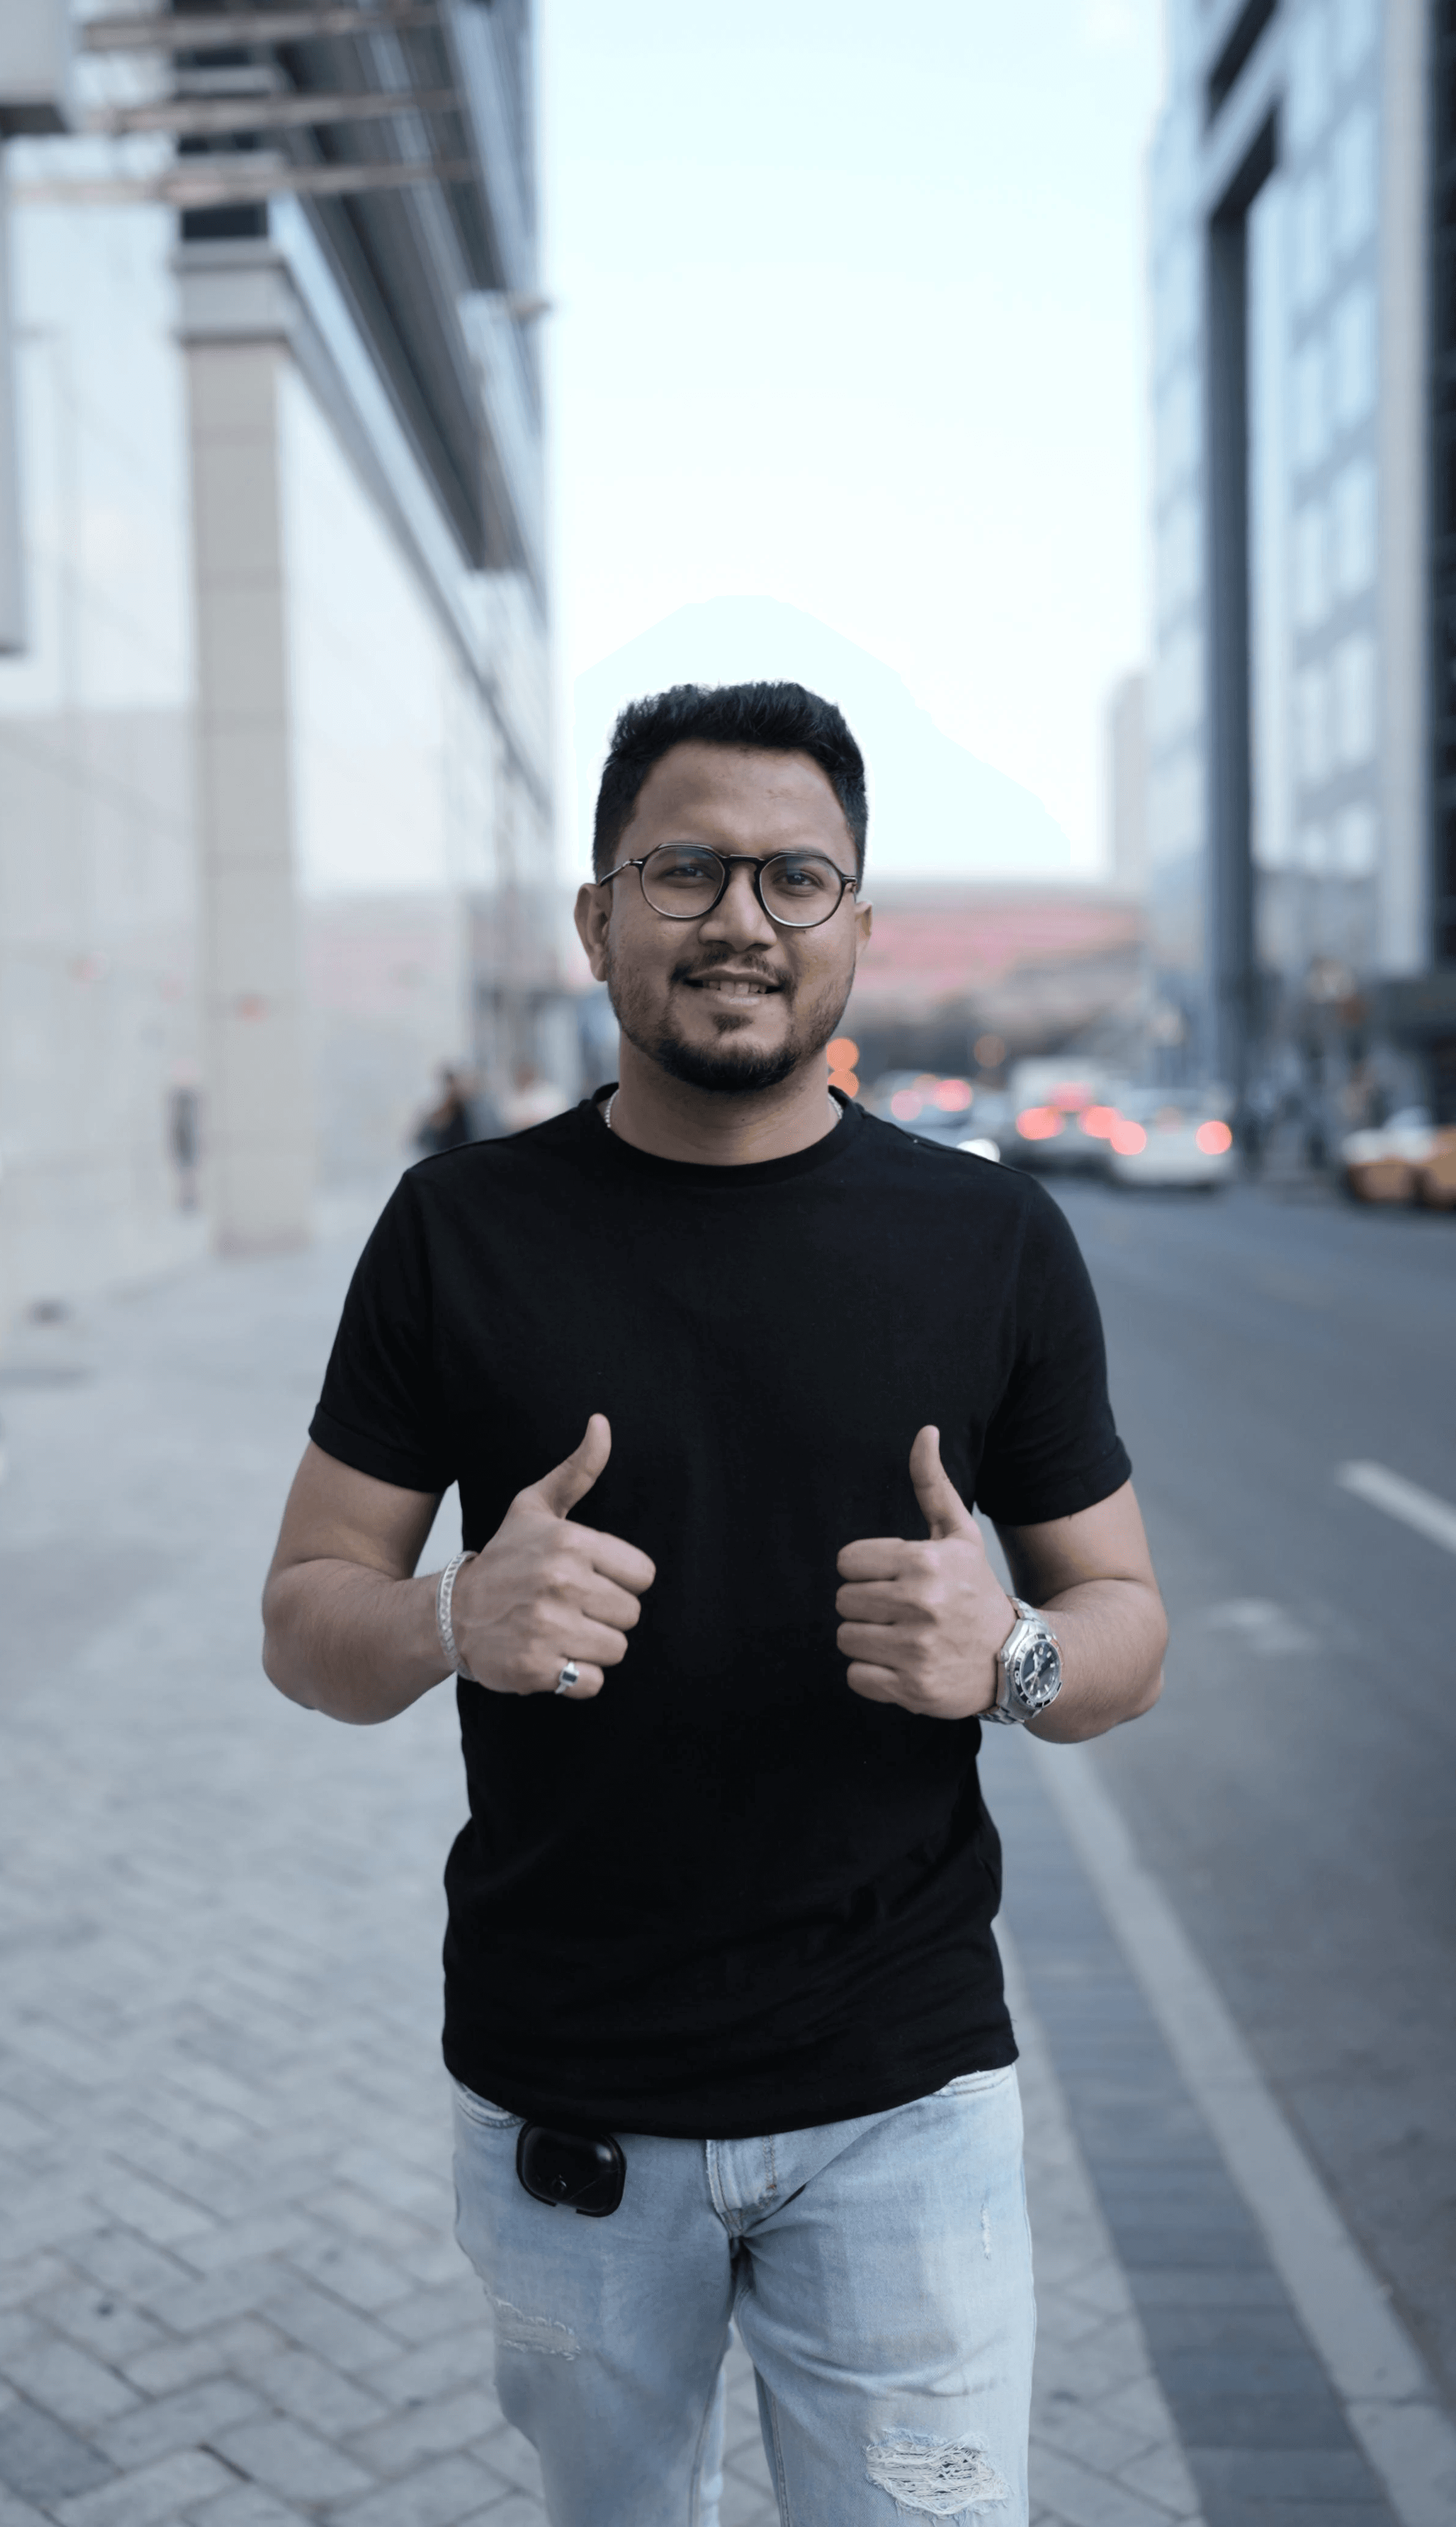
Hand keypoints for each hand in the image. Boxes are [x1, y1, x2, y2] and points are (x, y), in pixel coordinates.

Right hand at [452, 1416, 654, 1699]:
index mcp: (570, 1543)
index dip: (619, 1580)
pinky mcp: (536, 1668)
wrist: (447, 1614)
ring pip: (616, 1650)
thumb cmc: (503, 1559)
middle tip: (569, 1608)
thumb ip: (577, 1470)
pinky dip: (575, 1679)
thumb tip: (602, 1422)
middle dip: (605, 1615)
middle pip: (631, 1615)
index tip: (590, 1579)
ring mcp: (548, 1627)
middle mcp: (561, 1583)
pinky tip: (552, 1659)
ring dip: (592, 1647)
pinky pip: (592, 1682)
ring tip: (560, 1632)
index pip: (643, 1575)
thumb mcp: (534, 1508)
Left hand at [835, 1427, 1013, 1718]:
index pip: (847, 1561)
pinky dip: (875, 1675)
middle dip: (867, 1605)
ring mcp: (916, 1650)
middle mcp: (920, 1605)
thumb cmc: (976, 1590)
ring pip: (846, 1638)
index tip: (894, 1577)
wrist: (1018, 1658)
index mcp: (924, 1562)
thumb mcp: (959, 1535)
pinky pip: (857, 1677)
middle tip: (900, 1609)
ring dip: (869, 1639)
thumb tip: (925, 1431)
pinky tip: (904, 1664)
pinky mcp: (913, 1689)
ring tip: (903, 1636)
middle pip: (843, 1600)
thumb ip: (933, 1484)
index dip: (867, 1569)